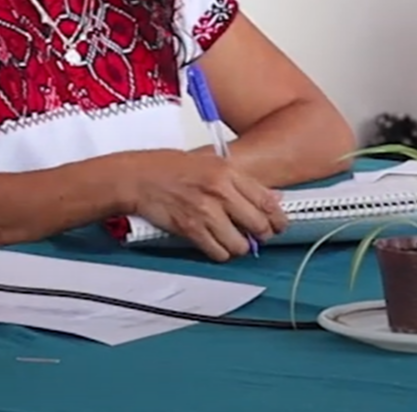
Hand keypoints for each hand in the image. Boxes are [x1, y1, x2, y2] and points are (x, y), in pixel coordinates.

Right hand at [111, 149, 286, 260]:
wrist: (137, 177)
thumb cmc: (168, 167)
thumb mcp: (210, 163)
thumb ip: (242, 181)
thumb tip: (271, 197)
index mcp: (227, 172)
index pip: (267, 201)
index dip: (278, 219)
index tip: (278, 225)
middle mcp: (219, 191)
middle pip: (258, 225)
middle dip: (261, 235)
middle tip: (256, 235)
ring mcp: (205, 212)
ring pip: (240, 244)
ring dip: (239, 246)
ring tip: (233, 240)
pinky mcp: (191, 229)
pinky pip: (218, 253)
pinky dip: (220, 253)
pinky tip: (215, 244)